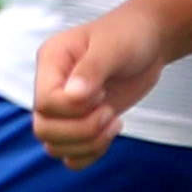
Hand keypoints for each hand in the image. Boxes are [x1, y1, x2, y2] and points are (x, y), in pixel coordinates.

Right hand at [30, 5, 164, 160]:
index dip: (75, 108)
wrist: (148, 41)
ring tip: (113, 121)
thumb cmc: (129, 35)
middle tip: (108, 112)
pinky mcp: (79, 123)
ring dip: (88, 143)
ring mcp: (63, 108)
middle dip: (81, 130)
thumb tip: (73, 97)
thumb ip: (92, 70)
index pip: (45, 102)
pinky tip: (110, 132)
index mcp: (50, 62)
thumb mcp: (113, 47)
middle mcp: (50, 87)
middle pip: (43, 129)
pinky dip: (90, 154)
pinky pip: (71, 155)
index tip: (103, 92)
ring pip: (54, 146)